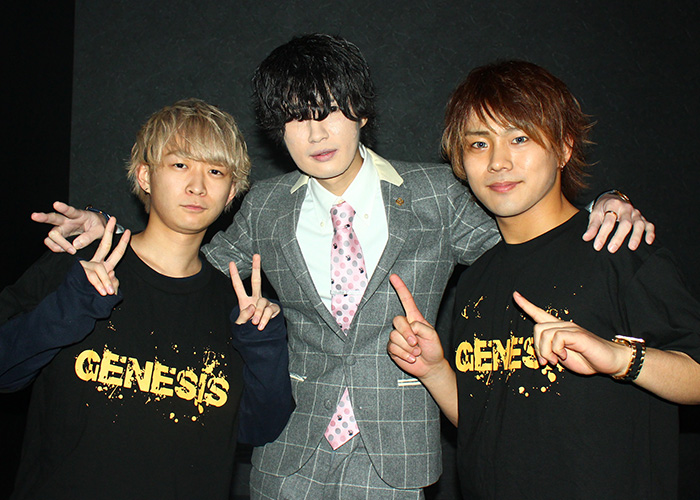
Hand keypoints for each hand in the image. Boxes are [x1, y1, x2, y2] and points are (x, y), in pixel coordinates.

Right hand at [31, 201, 107, 253]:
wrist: (98, 228)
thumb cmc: (98, 226)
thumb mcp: (99, 231)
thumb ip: (89, 237)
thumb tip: (75, 245)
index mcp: (78, 215)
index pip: (70, 210)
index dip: (63, 207)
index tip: (56, 204)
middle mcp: (67, 220)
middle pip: (53, 218)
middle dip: (43, 217)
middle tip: (34, 216)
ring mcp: (63, 228)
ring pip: (51, 232)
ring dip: (53, 242)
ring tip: (62, 249)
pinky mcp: (61, 235)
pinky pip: (52, 241)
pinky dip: (55, 247)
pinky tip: (62, 250)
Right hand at [79, 217, 130, 295]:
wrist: (75, 304)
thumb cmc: (92, 297)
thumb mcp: (107, 289)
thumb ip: (113, 282)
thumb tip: (113, 278)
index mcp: (102, 265)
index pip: (114, 252)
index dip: (122, 242)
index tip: (127, 231)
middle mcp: (95, 263)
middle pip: (104, 245)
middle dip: (109, 232)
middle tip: (113, 218)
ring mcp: (87, 266)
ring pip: (101, 269)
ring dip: (106, 281)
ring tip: (108, 293)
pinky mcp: (80, 272)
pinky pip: (93, 277)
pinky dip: (99, 285)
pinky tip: (104, 292)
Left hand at [229, 255, 279, 329]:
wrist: (261, 339)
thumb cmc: (248, 330)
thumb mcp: (240, 325)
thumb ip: (243, 316)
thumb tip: (252, 307)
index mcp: (245, 301)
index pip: (238, 286)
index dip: (234, 275)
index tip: (231, 263)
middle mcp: (256, 299)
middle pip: (256, 281)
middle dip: (256, 268)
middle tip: (256, 255)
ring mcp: (265, 304)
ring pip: (262, 302)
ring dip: (258, 314)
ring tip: (255, 324)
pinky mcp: (274, 309)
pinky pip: (269, 311)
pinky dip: (265, 319)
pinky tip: (262, 326)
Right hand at [387, 274, 446, 378]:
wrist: (430, 366)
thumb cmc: (433, 349)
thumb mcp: (432, 335)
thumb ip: (420, 327)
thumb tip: (408, 327)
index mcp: (415, 318)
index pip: (406, 300)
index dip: (400, 288)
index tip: (394, 276)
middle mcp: (405, 325)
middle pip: (397, 320)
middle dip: (406, 333)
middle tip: (416, 343)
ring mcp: (398, 336)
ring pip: (394, 336)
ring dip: (407, 347)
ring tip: (416, 351)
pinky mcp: (393, 348)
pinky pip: (392, 347)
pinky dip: (404, 354)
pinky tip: (411, 357)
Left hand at [513, 291, 628, 375]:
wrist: (610, 362)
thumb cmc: (587, 359)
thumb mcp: (563, 357)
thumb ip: (551, 352)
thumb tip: (541, 355)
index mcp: (559, 329)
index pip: (540, 313)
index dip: (526, 305)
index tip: (515, 295)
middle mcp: (563, 325)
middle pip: (537, 328)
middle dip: (537, 347)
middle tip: (547, 361)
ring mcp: (571, 328)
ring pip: (544, 333)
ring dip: (546, 351)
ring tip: (555, 361)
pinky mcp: (578, 334)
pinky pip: (557, 338)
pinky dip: (556, 350)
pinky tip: (564, 356)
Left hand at [583, 193, 654, 252]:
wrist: (613, 199)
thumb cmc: (603, 209)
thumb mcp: (595, 214)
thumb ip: (592, 226)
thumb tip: (586, 238)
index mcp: (613, 205)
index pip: (608, 221)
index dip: (602, 234)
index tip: (597, 246)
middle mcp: (626, 209)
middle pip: (625, 223)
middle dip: (619, 237)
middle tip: (612, 249)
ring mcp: (636, 214)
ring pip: (639, 224)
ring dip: (636, 236)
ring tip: (631, 248)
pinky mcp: (643, 219)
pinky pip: (649, 225)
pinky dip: (650, 233)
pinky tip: (648, 242)